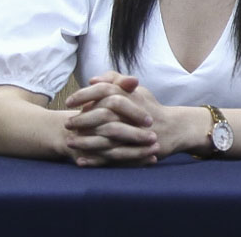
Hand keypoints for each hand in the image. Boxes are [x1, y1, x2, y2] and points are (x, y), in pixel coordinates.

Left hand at [61, 72, 200, 166]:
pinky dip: (95, 160)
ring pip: (107, 138)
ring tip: (70, 143)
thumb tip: (93, 80)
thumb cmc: (149, 107)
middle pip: (103, 115)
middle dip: (82, 121)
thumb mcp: (136, 90)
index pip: (105, 90)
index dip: (84, 95)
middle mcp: (133, 114)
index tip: (68, 102)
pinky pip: (112, 157)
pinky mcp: (135, 152)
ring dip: (85, 142)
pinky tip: (81, 161)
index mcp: (132, 96)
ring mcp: (135, 134)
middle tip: (68, 124)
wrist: (173, 128)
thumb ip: (115, 80)